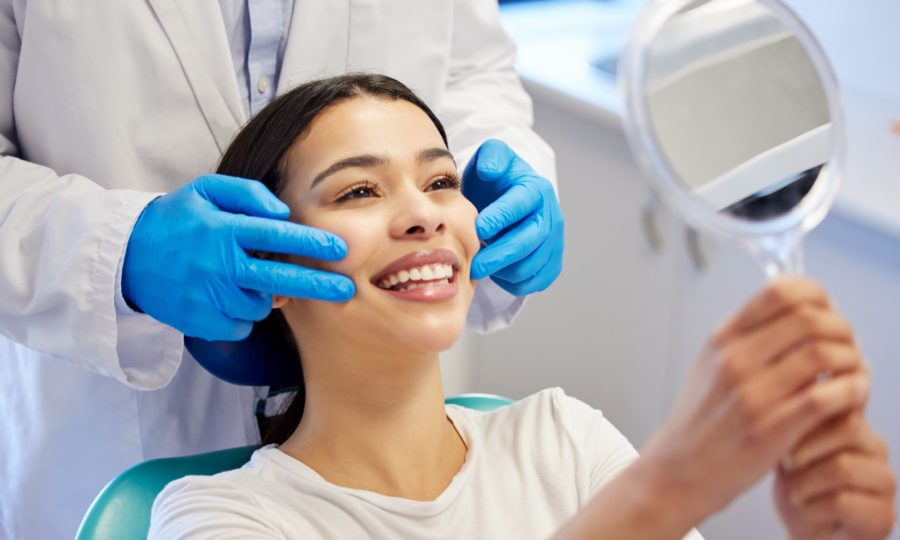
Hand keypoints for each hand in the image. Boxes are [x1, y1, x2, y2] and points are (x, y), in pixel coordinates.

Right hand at [123, 174, 353, 339]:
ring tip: (241, 279)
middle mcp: (218, 265)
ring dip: (263, 295)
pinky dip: (240, 315)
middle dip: (319, 285)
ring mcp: (208, 297)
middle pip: (280, 279)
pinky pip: (241, 325)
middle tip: (346, 291)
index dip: (311, 242)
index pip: (276, 235)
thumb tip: (284, 213)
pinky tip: (223, 297)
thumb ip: (247, 194)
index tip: (340, 249)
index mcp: (222, 230)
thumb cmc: (175, 220)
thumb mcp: (204, 191)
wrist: (125, 258)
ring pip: (261, 304)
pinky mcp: (201, 323)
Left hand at [462, 139, 563, 295]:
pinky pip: (535, 281)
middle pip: (529, 241)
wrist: (509, 198)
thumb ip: (490, 156)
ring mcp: (554, 242)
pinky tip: (496, 273)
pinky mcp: (552, 262)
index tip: (478, 229)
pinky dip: (514, 283)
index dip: (500, 218)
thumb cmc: (497, 180)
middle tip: (474, 266)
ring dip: (504, 271)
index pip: (520, 205)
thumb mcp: (492, 157)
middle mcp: (551, 216)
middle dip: (500, 255)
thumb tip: (489, 169)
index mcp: (536, 189)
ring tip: (481, 266)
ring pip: (532, 265)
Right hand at [639, 278, 868, 526]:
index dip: (817, 295)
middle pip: (810, 318)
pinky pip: (827, 397)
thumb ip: (748, 337)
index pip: (779, 291)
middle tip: (847, 347)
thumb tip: (800, 312)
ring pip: (824, 354)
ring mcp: (752, 394)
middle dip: (842, 329)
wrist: (679, 470)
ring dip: (852, 360)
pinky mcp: (771, 429)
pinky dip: (852, 391)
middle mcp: (735, 360)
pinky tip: (852, 395)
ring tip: (852, 373)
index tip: (828, 312)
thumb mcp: (712, 365)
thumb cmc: (703, 420)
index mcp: (723, 338)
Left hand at [775, 409, 895, 538]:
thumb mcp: (789, 446)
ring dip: (805, 482)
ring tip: (795, 491)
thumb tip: (790, 378)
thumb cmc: (796, 485)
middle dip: (805, 448)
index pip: (841, 399)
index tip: (786, 433)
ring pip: (842, 466)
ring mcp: (884, 481)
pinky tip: (806, 509)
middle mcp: (875, 448)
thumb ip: (796, 417)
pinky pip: (843, 501)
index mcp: (854, 425)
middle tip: (788, 465)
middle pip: (847, 427)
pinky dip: (812, 507)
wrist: (804, 533)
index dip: (807, 416)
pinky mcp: (883, 515)